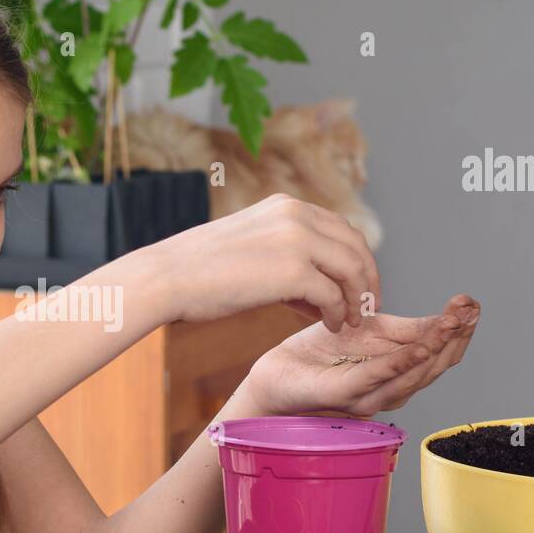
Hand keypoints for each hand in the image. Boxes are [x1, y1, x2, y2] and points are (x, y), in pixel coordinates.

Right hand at [144, 193, 380, 330]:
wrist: (167, 278)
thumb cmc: (198, 271)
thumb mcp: (250, 248)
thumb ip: (286, 258)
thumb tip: (318, 290)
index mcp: (286, 206)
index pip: (341, 229)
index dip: (356, 260)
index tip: (356, 286)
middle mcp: (296, 215)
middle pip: (356, 246)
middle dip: (366, 279)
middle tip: (365, 306)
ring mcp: (297, 241)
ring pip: (352, 269)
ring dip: (356, 298)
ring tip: (350, 321)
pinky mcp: (293, 272)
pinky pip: (332, 296)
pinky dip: (336, 314)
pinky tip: (329, 326)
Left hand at [245, 294, 480, 418]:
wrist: (277, 371)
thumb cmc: (320, 354)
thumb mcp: (370, 329)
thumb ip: (406, 328)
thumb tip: (448, 315)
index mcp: (398, 371)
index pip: (439, 352)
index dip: (459, 329)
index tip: (473, 303)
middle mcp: (390, 389)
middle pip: (435, 366)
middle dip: (457, 336)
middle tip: (471, 310)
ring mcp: (369, 395)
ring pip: (414, 374)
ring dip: (438, 347)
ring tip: (454, 322)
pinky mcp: (345, 395)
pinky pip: (380, 378)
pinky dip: (403, 363)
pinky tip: (421, 348)